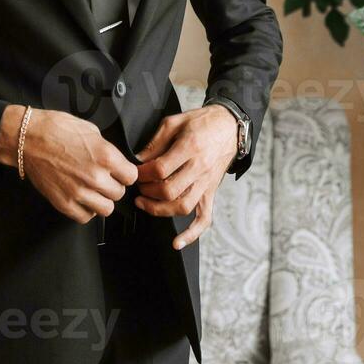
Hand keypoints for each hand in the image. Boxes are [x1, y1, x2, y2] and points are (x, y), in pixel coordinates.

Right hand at [0, 105, 139, 223]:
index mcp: (105, 156)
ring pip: (106, 209)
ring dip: (102, 200)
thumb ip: (106, 149)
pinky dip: (86, 210)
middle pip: (119, 193)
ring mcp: (79, 192)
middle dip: (114, 185)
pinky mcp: (64, 203)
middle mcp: (95, 177)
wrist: (27, 138)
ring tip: (94, 190)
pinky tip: (82, 198)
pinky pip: (85, 217)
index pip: (132, 176)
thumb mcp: (90, 130)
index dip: (125, 173)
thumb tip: (114, 161)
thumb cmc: (55, 129)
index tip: (120, 172)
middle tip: (104, 179)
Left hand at [132, 105, 237, 249]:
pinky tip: (177, 242)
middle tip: (138, 186)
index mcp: (190, 147)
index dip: (143, 174)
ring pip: (183, 206)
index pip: (161, 169)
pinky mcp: (211, 192)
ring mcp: (206, 183)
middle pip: (169, 190)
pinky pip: (204, 218)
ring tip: (145, 203)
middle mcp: (200, 168)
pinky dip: (191, 234)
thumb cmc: (202, 122)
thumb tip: (138, 159)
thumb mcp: (175, 121)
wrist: (229, 126)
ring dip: (159, 210)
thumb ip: (156, 142)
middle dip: (147, 191)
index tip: (134, 173)